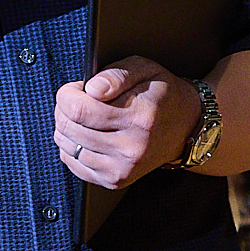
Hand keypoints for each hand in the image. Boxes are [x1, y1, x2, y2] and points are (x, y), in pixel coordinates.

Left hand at [54, 57, 198, 188]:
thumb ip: (117, 74)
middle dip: (63, 109)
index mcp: (140, 117)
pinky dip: (71, 147)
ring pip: (67, 146)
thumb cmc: (161, 95)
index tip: (75, 89)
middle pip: (69, 127)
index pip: (79, 109)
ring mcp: (122, 168)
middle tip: (78, 100)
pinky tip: (86, 135)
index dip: (67, 95)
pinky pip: (72, 163)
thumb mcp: (146, 70)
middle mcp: (132, 147)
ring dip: (66, 128)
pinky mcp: (114, 180)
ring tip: (84, 118)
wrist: (186, 129)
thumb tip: (92, 89)